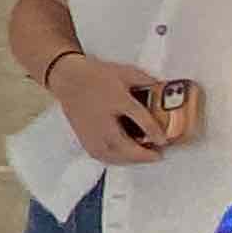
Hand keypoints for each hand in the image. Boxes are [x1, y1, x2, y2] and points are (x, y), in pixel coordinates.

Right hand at [48, 51, 174, 166]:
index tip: (164, 140)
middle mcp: (103, 120)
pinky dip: (116, 161)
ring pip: (113, 155)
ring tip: (143, 158)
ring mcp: (92, 131)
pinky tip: (123, 159)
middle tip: (157, 154)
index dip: (155, 133)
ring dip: (131, 160)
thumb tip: (164, 88)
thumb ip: (146, 81)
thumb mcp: (125, 72)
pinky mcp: (84, 137)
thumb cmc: (93, 76)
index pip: (141, 121)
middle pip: (125, 146)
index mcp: (117, 101)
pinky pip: (102, 156)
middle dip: (143, 154)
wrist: (68, 78)